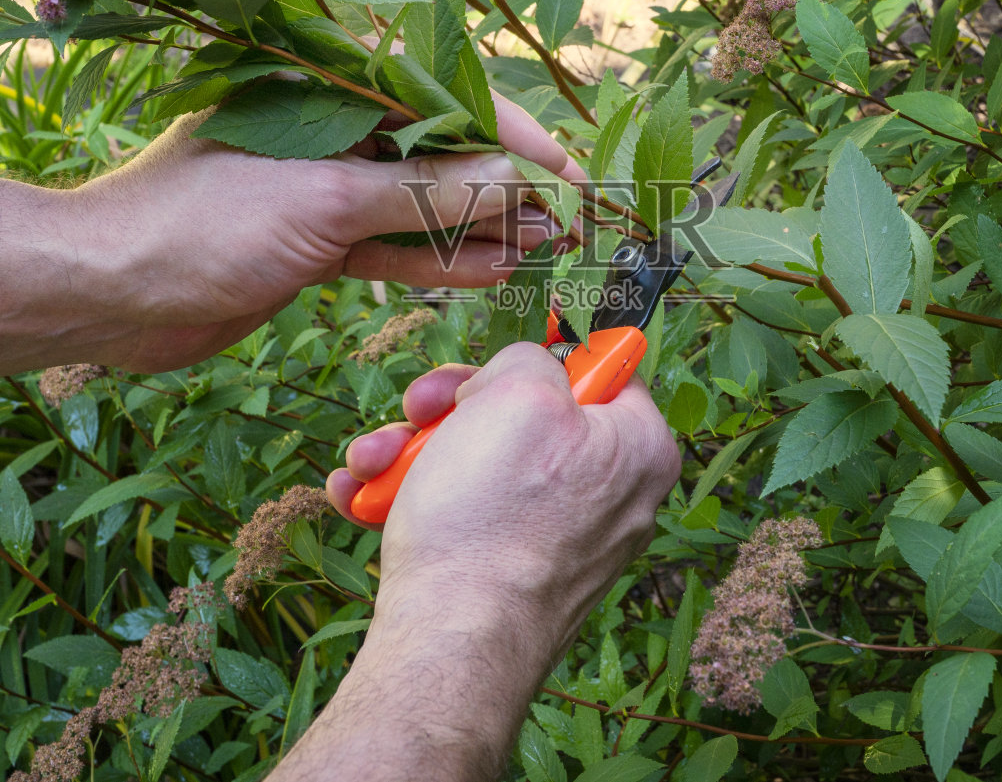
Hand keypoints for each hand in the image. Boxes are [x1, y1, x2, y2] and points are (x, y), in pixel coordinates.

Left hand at [76, 92, 582, 371]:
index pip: (440, 97)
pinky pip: (388, 245)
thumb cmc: (199, 223)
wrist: (106, 292)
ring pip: (417, 202)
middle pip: (435, 150)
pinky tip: (493, 269)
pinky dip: (435, 258)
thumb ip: (425, 193)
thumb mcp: (325, 199)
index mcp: (322, 88)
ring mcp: (318, 187)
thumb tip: (514, 183)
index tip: (566, 172)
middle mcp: (325, 129)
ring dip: (478, 225)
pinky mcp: (309, 241)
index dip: (510, 134)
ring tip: (545, 247)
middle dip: (503, 183)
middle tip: (568, 219)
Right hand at [326, 344, 680, 656]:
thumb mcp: (518, 392)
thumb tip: (519, 373)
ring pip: (482, 466)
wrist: (450, 643)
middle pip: (527, 419)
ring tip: (373, 464)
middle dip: (452, 411)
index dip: (540, 357)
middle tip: (417, 410)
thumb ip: (529, 359)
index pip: (601, 371)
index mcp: (638, 448)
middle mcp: (613, 498)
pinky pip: (465, 517)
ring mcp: (561, 542)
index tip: (496, 364)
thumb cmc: (492, 519)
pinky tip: (364, 498)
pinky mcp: (511, 577)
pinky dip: (411, 502)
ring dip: (415, 454)